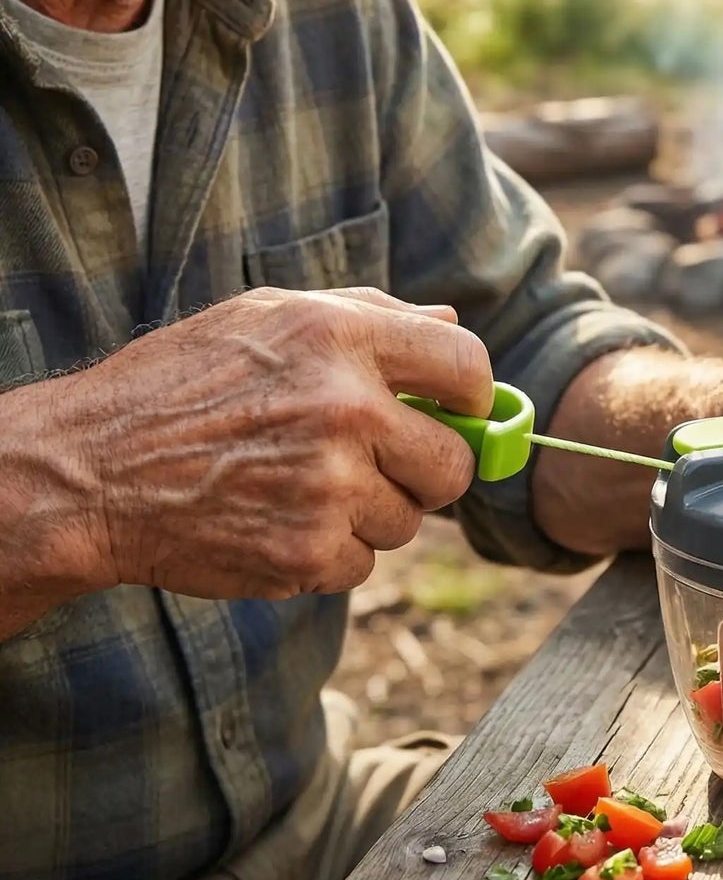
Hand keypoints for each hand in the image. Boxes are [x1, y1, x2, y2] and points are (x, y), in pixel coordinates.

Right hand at [25, 287, 492, 600]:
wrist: (92, 469)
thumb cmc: (182, 382)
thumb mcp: (270, 316)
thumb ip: (370, 315)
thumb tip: (449, 324)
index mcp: (342, 339)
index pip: (467, 366)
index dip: (474, 395)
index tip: (460, 409)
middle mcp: (346, 410)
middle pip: (452, 464)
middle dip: (426, 468)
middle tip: (380, 461)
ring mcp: (328, 487)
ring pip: (407, 520)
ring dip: (371, 511)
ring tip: (304, 484)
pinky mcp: (305, 553)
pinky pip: (363, 564)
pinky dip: (331, 552)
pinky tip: (281, 520)